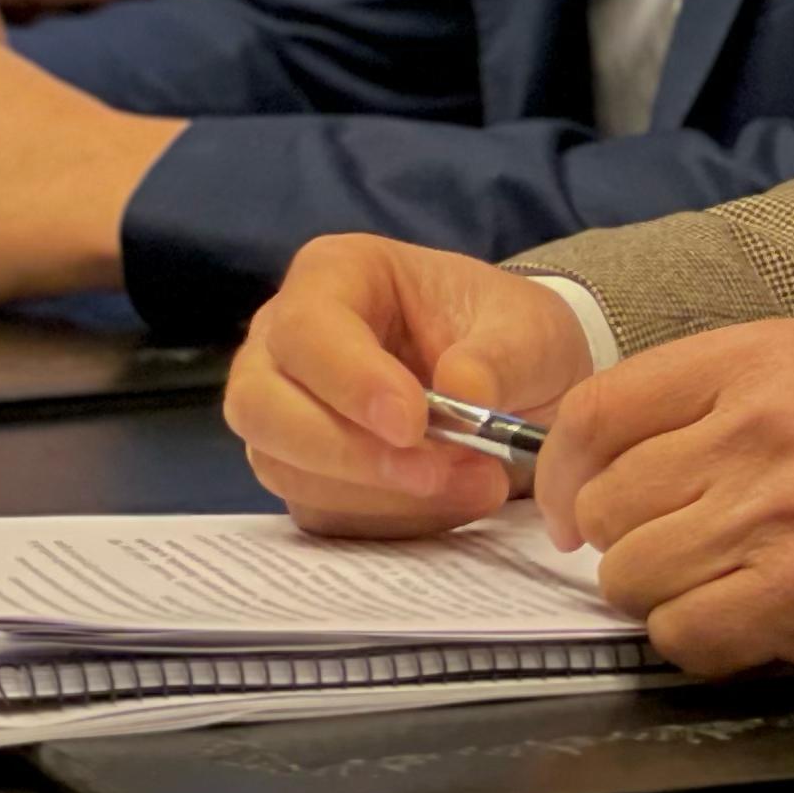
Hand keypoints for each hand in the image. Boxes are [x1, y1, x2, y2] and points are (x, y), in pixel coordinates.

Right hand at [228, 233, 596, 536]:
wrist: (521, 387)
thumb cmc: (510, 335)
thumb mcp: (532, 330)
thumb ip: (501, 356)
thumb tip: (462, 390)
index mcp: (336, 274)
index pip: (308, 326)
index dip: (350, 380)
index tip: (412, 425)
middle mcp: (287, 341)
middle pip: (261, 405)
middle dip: (346, 451)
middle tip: (434, 472)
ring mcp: (283, 410)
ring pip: (282, 466)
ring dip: (376, 492)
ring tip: (475, 483)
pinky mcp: (303, 472)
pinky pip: (316, 510)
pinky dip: (385, 518)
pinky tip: (452, 501)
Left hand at [533, 320, 793, 677]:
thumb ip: (724, 397)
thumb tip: (624, 459)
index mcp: (760, 358)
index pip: (599, 410)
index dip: (563, 470)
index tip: (574, 503)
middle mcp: (754, 428)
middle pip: (607, 503)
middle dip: (622, 538)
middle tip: (668, 547)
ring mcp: (772, 515)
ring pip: (631, 577)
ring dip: (661, 593)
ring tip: (720, 583)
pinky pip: (682, 636)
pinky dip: (699, 640)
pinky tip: (747, 620)